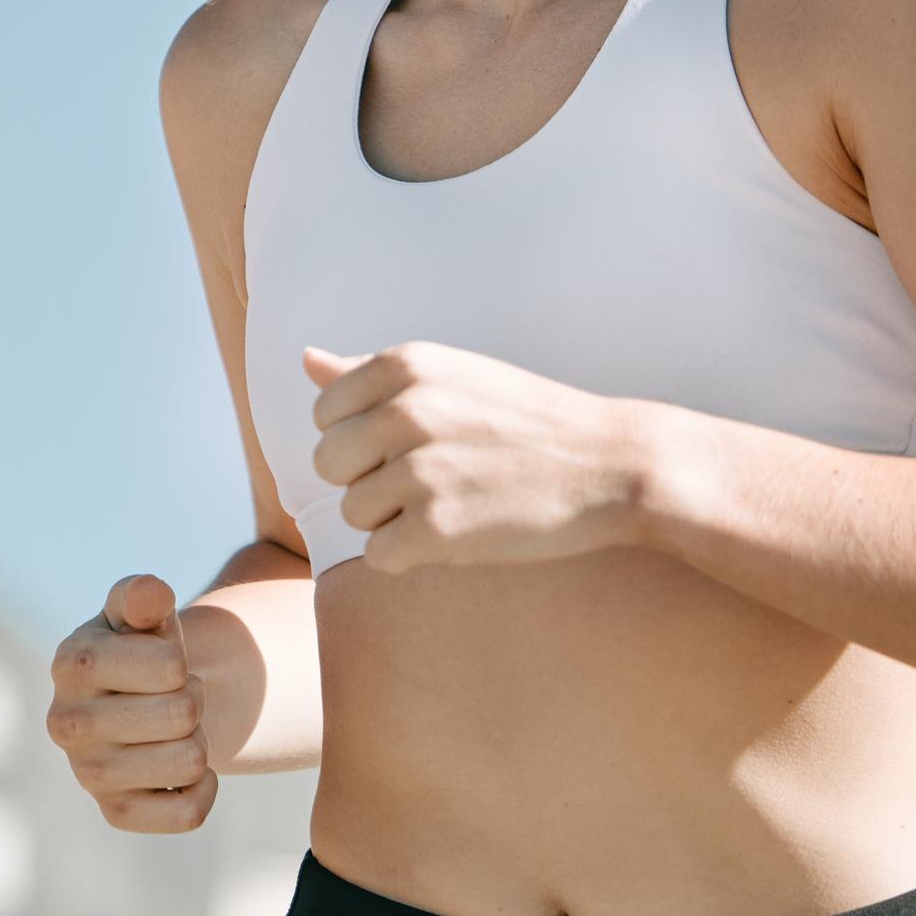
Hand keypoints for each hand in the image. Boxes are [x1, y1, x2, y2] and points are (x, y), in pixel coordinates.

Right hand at [46, 574, 214, 833]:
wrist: (132, 705)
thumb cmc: (140, 650)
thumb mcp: (140, 616)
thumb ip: (143, 597)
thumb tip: (150, 593)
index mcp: (71, 664)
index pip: (171, 667)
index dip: (182, 664)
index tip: (163, 665)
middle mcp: (66, 723)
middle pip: (184, 713)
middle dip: (194, 701)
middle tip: (172, 698)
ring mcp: (88, 774)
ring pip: (190, 762)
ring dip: (197, 743)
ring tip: (171, 731)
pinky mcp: (115, 812)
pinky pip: (189, 813)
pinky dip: (203, 789)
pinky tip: (181, 772)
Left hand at [304, 343, 651, 573]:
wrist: (611, 466)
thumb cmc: (525, 422)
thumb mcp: (450, 377)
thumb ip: (368, 374)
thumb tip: (305, 359)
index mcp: (403, 365)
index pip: (324, 414)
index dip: (364, 439)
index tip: (416, 443)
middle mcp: (404, 410)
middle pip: (329, 465)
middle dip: (371, 480)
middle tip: (437, 479)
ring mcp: (419, 470)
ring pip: (353, 513)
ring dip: (395, 520)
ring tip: (456, 503)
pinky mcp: (435, 529)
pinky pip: (379, 556)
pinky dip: (413, 557)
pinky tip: (460, 535)